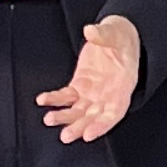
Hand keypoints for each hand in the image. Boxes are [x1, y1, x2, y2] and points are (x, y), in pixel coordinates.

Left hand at [38, 16, 142, 141]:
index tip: (89, 134)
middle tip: (66, 135)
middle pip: (93, 117)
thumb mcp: (115, 33)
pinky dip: (55, 99)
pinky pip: (66, 97)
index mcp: (123, 87)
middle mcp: (107, 95)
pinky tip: (43, 100)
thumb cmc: (120, 38)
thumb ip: (103, 34)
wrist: (114, 37)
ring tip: (49, 119)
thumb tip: (91, 31)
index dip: (102, 126)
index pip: (114, 113)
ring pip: (78, 111)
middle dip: (79, 127)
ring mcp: (92, 93)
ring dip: (64, 117)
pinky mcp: (79, 87)